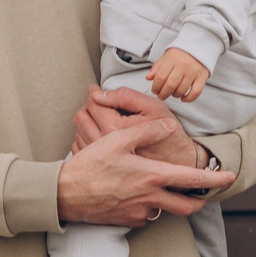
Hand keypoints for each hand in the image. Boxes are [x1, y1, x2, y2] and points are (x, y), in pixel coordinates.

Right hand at [56, 117, 231, 225]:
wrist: (66, 195)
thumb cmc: (90, 165)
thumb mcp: (118, 139)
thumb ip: (146, 130)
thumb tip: (167, 126)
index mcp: (152, 177)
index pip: (193, 181)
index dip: (215, 179)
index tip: (230, 176)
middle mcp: (150, 198)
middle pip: (187, 207)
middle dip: (199, 201)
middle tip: (203, 195)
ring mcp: (139, 213)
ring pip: (164, 210)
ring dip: (168, 201)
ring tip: (160, 188)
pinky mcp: (127, 222)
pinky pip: (145, 216)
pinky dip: (147, 206)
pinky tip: (135, 195)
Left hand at [73, 84, 209, 171]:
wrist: (176, 164)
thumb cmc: (168, 136)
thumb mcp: (153, 107)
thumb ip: (124, 96)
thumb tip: (100, 94)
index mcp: (115, 128)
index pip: (93, 103)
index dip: (94, 93)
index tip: (96, 91)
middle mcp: (104, 145)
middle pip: (82, 116)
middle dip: (89, 105)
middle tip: (99, 103)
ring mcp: (100, 157)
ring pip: (79, 130)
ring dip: (86, 120)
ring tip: (100, 117)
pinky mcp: (100, 165)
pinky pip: (80, 146)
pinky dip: (85, 135)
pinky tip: (98, 132)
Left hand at [146, 48, 208, 103]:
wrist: (199, 46)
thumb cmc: (181, 53)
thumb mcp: (166, 56)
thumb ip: (157, 67)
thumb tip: (148, 78)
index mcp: (172, 59)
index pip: (161, 77)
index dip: (156, 87)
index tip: (154, 90)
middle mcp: (183, 66)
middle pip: (170, 85)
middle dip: (163, 94)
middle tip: (161, 96)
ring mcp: (193, 72)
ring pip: (182, 90)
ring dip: (174, 95)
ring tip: (172, 94)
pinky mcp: (202, 77)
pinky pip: (196, 92)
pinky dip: (189, 98)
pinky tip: (183, 98)